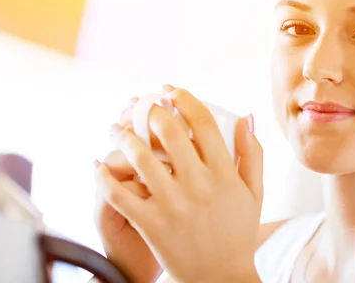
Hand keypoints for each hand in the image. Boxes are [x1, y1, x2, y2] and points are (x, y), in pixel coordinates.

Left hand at [95, 87, 263, 282]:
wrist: (221, 277)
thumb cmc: (238, 232)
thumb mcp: (254, 192)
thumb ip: (253, 153)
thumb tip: (247, 117)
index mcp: (224, 173)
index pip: (203, 123)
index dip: (185, 99)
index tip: (171, 90)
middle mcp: (198, 184)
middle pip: (168, 132)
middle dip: (150, 110)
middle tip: (141, 104)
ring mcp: (173, 204)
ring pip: (140, 157)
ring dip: (123, 136)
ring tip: (115, 128)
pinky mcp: (152, 224)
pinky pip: (121, 194)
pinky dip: (105, 176)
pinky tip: (99, 164)